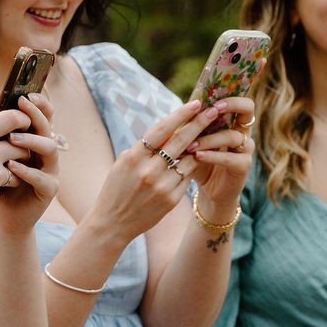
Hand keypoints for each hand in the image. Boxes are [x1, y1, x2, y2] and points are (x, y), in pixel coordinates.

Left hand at [0, 94, 59, 237]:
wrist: (2, 215)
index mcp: (35, 141)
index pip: (43, 117)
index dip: (39, 105)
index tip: (25, 95)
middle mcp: (46, 153)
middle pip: (48, 128)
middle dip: (36, 114)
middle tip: (22, 105)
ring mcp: (50, 170)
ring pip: (50, 149)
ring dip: (31, 141)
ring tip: (12, 139)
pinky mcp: (49, 189)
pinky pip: (42, 177)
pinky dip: (26, 170)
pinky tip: (11, 166)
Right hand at [84, 99, 233, 244]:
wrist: (112, 223)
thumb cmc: (116, 188)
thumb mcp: (123, 163)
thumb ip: (144, 148)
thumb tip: (168, 130)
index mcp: (134, 157)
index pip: (162, 129)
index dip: (181, 114)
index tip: (196, 103)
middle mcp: (149, 170)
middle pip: (181, 141)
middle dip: (200, 124)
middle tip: (214, 111)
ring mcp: (162, 186)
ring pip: (188, 160)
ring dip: (197, 148)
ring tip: (206, 137)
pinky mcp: (171, 199)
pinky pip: (186, 177)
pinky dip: (188, 168)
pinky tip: (190, 163)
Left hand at [181, 96, 255, 219]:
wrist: (209, 191)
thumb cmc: (199, 162)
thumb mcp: (192, 141)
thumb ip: (188, 127)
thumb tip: (175, 111)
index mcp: (231, 121)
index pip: (237, 99)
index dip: (228, 93)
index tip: (210, 95)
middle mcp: (243, 132)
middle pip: (248, 108)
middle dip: (231, 105)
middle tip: (213, 109)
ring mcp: (246, 149)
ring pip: (232, 136)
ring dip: (209, 139)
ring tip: (190, 146)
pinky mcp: (243, 166)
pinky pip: (230, 157)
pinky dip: (212, 156)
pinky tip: (197, 156)